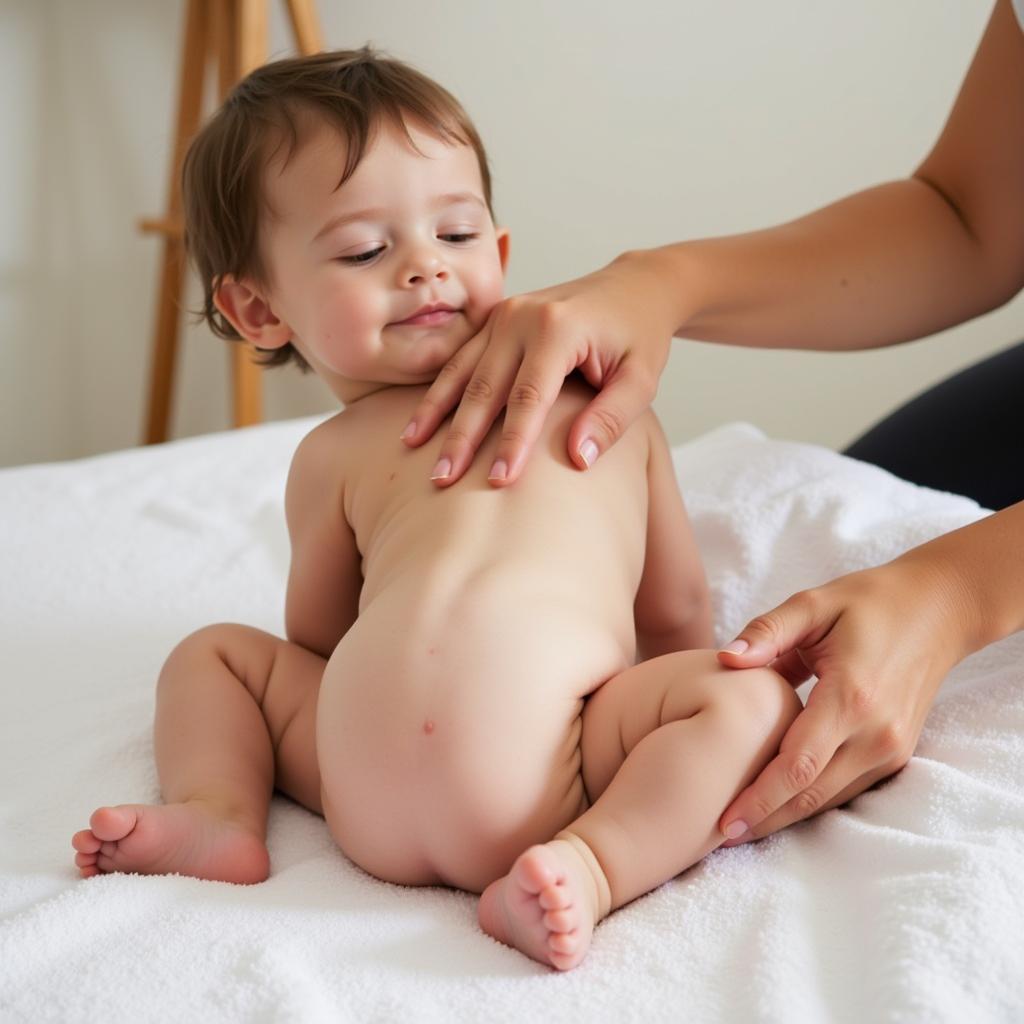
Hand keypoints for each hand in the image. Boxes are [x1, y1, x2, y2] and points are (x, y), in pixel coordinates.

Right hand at [400, 249, 678, 485]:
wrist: (636, 286)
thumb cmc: (641, 337)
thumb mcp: (641, 380)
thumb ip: (612, 418)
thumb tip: (578, 460)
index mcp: (559, 329)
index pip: (529, 398)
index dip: (512, 443)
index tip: (498, 482)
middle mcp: (523, 317)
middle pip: (485, 388)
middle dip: (462, 438)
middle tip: (441, 481)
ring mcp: (504, 315)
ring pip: (462, 372)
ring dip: (436, 414)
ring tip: (414, 452)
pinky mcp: (495, 320)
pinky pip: (460, 359)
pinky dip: (439, 392)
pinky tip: (418, 421)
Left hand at [714, 557, 966, 843]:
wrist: (937, 610)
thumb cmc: (866, 602)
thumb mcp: (811, 604)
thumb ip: (767, 632)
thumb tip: (725, 659)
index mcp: (851, 697)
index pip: (799, 765)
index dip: (760, 797)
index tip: (725, 819)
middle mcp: (876, 732)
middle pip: (812, 794)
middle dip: (766, 817)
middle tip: (718, 834)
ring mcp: (891, 747)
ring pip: (831, 798)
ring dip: (787, 816)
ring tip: (740, 826)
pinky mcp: (896, 752)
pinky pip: (848, 787)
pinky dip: (812, 799)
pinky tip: (777, 804)